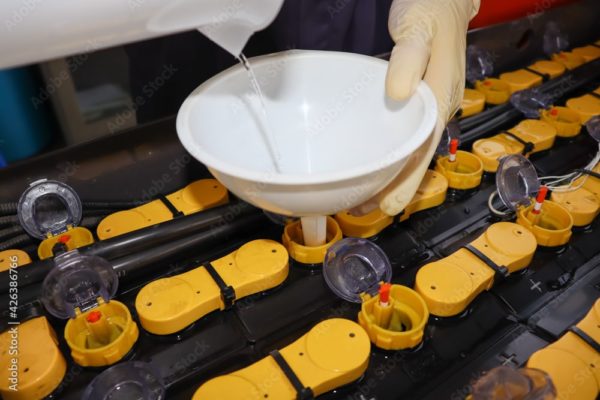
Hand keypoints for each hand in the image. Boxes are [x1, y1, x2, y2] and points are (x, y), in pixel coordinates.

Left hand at [352, 0, 479, 216]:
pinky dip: (386, 154)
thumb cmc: (429, 9)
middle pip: (416, 159)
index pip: (423, 150)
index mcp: (440, 99)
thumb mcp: (418, 28)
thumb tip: (398, 94)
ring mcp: (427, 107)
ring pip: (408, 151)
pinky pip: (401, 136)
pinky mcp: (414, 101)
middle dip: (392, 188)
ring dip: (387, 176)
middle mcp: (437, 110)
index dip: (407, 180)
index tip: (387, 205)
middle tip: (361, 211)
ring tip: (359, 197)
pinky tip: (370, 162)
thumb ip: (410, 58)